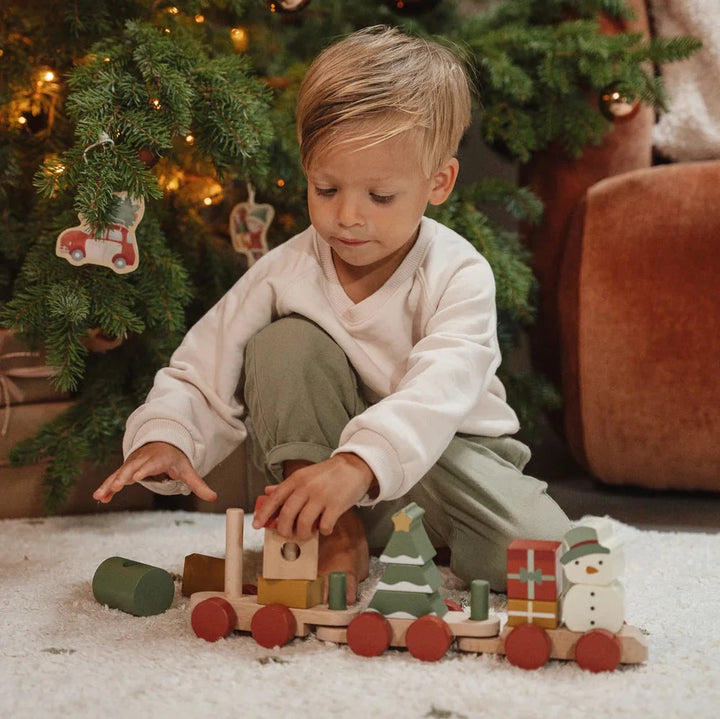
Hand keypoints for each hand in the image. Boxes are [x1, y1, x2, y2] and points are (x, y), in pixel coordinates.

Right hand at [92, 441, 217, 503]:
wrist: (162, 444)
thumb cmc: (175, 459)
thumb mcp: (187, 470)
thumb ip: (199, 485)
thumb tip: (215, 497)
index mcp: (160, 458)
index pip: (152, 464)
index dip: (145, 469)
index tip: (137, 475)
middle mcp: (143, 459)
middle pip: (133, 467)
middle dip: (124, 476)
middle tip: (118, 485)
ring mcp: (132, 464)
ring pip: (120, 473)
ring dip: (110, 483)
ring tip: (100, 495)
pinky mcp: (125, 470)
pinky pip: (114, 478)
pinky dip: (107, 486)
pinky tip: (100, 497)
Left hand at [252, 453, 373, 539]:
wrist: (355, 466)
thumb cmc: (328, 473)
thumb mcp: (305, 475)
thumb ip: (287, 486)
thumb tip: (267, 492)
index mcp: (296, 479)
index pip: (275, 498)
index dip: (264, 513)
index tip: (257, 525)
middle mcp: (306, 487)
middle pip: (286, 514)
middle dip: (284, 530)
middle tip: (287, 534)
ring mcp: (321, 496)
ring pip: (303, 523)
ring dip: (302, 534)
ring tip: (306, 533)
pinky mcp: (336, 505)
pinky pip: (324, 526)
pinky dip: (323, 531)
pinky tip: (325, 528)